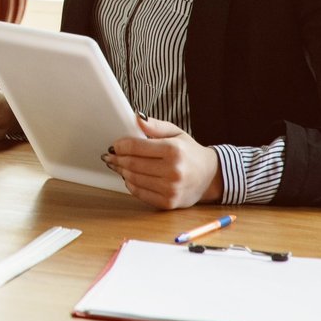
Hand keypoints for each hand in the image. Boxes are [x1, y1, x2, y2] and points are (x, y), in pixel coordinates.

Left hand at [104, 116, 223, 208]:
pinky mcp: (168, 203)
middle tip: (109, 155)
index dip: (120, 145)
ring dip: (121, 171)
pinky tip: (129, 177)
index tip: (114, 145)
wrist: (210, 177)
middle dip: (117, 158)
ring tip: (116, 165)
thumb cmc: (190, 153)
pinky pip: (140, 193)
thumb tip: (137, 118)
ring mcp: (171, 189)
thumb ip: (155, 126)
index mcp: (174, 150)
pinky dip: (131, 184)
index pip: (136, 147)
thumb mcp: (176, 133)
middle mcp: (173, 171)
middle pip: (132, 164)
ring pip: (133, 179)